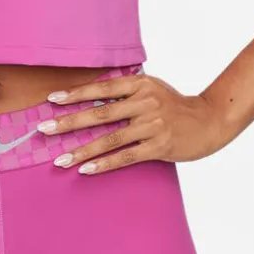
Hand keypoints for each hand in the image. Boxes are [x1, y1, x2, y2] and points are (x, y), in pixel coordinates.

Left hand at [38, 71, 235, 173]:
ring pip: (110, 139)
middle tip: (44, 130)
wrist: (210, 122)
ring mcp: (153, 125)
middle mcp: (146, 102)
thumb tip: (91, 94)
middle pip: (100, 114)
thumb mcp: (152, 89)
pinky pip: (125, 157)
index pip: (102, 89)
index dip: (75, 94)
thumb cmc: (175, 106)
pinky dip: (103, 164)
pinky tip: (85, 169)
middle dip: (69, 123)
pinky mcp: (159, 146)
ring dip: (82, 150)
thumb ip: (126, 90)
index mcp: (141, 84)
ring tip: (60, 159)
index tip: (51, 100)